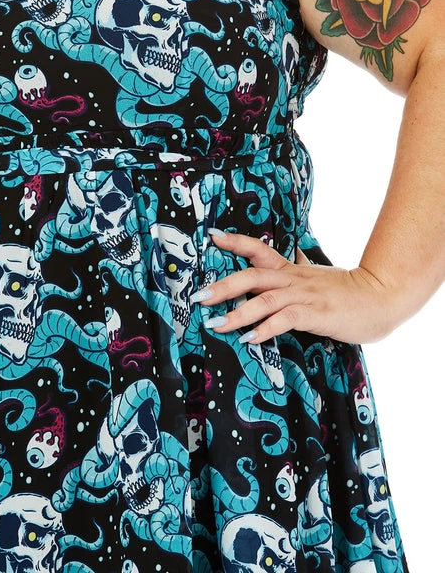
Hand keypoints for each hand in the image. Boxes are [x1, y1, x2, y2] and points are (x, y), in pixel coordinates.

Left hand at [199, 230, 398, 345]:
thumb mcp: (315, 275)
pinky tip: (250, 339)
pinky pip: (286, 319)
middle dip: (222, 286)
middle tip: (198, 297)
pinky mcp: (315, 313)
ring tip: (215, 325)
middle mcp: (292, 279)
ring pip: (264, 299)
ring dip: (237, 313)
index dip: (235, 241)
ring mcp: (303, 295)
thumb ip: (297, 268)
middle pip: (251, 276)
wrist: (379, 298)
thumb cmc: (345, 290)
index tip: (211, 237)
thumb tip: (289, 254)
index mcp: (289, 269)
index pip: (258, 249)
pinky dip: (266, 329)